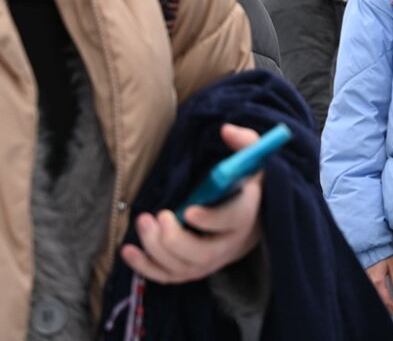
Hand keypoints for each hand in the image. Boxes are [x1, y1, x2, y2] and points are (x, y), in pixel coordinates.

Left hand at [121, 124, 263, 283]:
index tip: (188, 210)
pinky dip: (146, 267)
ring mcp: (212, 260)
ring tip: (142, 221)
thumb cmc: (247, 183)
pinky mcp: (194, 268)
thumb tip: (225, 130)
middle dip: (173, 239)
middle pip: (203, 254)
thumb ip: (243, 142)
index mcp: (247, 214)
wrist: (252, 216)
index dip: (210, 220)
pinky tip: (128, 251)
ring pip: (183, 267)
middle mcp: (231, 243)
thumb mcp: (252, 159)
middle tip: (154, 216)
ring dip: (156, 249)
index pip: (232, 221)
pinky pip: (169, 276)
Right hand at [366, 255, 392, 317]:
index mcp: (378, 281)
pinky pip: (371, 297)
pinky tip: (383, 305)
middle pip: (381, 304)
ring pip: (375, 301)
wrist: (371, 250)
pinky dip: (379, 302)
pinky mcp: (364, 284)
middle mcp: (370, 285)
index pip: (387, 300)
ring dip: (385, 308)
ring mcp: (366, 285)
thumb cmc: (383, 257)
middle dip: (391, 311)